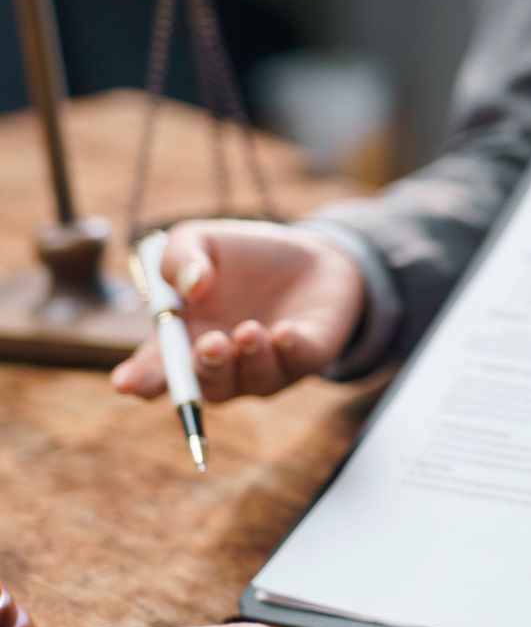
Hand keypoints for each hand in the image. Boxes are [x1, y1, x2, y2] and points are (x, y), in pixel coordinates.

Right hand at [110, 220, 366, 400]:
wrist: (308, 253)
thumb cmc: (241, 255)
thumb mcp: (199, 241)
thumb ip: (178, 259)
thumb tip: (189, 288)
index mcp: (184, 342)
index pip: (155, 373)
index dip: (140, 380)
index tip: (126, 383)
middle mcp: (223, 364)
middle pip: (207, 385)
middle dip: (205, 368)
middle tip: (210, 344)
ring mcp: (266, 367)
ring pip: (253, 380)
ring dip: (249, 357)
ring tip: (248, 330)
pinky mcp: (308, 357)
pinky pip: (298, 363)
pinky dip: (290, 349)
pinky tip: (284, 332)